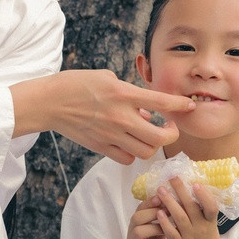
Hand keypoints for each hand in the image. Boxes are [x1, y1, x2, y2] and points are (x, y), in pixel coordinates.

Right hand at [12, 70, 195, 163]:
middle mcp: (120, 117)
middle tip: (169, 127)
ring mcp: (110, 135)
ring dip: (153, 144)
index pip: (161, 103)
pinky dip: (133, 153)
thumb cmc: (77, 85)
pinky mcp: (101, 147)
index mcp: (123, 95)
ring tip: (151, 135)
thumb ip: (131, 96)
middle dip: (171, 133)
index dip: (180, 105)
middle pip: (159, 137)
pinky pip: (127, 159)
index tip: (188, 106)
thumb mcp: (107, 79)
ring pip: (145, 151)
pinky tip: (130, 143)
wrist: (50, 102)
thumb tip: (145, 113)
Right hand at [123, 195, 166, 238]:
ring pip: (139, 232)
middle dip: (153, 213)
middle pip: (137, 217)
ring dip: (154, 229)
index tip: (163, 197)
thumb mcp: (154, 226)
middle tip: (167, 212)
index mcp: (138, 220)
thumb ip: (161, 216)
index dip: (151, 201)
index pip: (141, 206)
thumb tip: (178, 202)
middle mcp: (133, 229)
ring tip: (167, 231)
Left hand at [155, 177, 219, 238]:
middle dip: (181, 191)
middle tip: (171, 177)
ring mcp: (190, 237)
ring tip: (161, 190)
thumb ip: (200, 207)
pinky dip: (164, 222)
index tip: (195, 184)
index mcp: (210, 221)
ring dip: (170, 203)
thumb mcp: (208, 221)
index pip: (211, 208)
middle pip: (191, 208)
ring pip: (180, 218)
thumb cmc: (206, 234)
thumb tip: (188, 183)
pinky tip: (158, 212)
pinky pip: (170, 232)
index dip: (204, 196)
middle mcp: (201, 228)